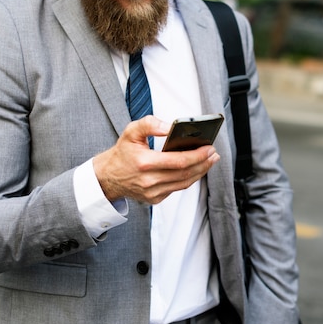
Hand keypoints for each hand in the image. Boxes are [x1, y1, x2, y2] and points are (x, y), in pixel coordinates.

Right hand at [93, 115, 219, 203]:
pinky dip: (189, 178)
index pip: (178, 161)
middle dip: (203, 163)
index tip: (209, 147)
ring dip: (201, 171)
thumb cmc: (123, 152)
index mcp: (144, 163)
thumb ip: (150, 124)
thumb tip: (170, 127)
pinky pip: (178, 188)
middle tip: (214, 153)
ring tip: (210, 160)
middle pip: (185, 173)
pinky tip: (197, 168)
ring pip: (184, 183)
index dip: (197, 155)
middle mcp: (149, 181)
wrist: (108, 177)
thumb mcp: (131, 131)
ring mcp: (152, 192)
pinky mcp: (155, 199)